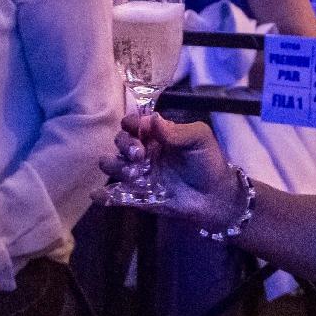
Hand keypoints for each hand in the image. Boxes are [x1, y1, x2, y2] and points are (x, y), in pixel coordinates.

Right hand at [98, 112, 241, 228]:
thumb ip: (176, 130)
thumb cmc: (208, 162)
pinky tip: (99, 195)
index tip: (138, 129)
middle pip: (119, 141)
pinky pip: (114, 195)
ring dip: (116, 166)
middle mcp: (143, 152)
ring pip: (111, 164)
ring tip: (134, 174)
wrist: (215, 197)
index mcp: (156, 134)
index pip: (133, 123)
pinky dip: (103, 195)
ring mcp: (138, 174)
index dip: (131, 123)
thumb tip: (152, 118)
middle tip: (140, 155)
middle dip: (125, 144)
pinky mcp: (137, 196)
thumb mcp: (199, 139)